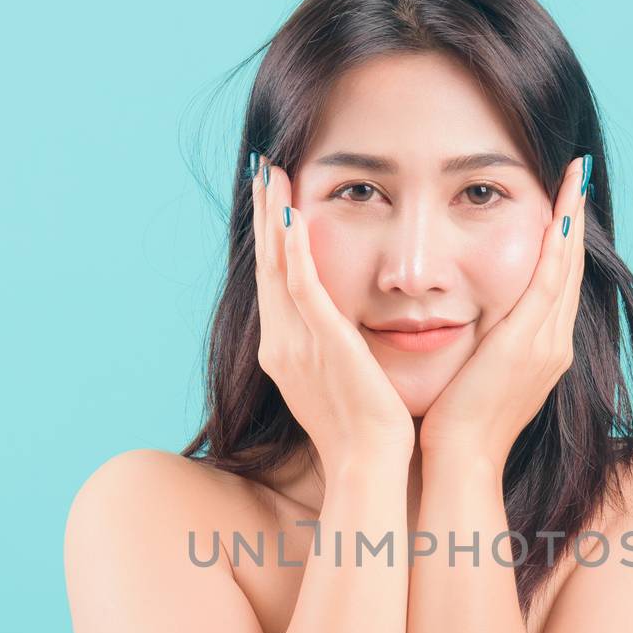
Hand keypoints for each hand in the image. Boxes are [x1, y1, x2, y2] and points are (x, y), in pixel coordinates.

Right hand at [251, 153, 414, 473]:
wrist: (368, 465)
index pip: (275, 283)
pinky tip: (292, 214)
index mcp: (286, 351)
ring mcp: (297, 341)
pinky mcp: (322, 340)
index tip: (272, 200)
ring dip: (272, 215)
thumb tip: (346, 334)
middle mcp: (282, 342)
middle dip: (264, 215)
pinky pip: (302, 285)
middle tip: (264, 168)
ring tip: (271, 172)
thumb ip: (335, 353)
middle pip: (267, 265)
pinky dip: (294, 248)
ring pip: (278, 265)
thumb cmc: (365, 434)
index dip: (271, 240)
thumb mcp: (342, 383)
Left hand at [418, 153, 588, 469]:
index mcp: (541, 353)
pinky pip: (549, 281)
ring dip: (571, 219)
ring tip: (575, 177)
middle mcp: (553, 345)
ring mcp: (546, 344)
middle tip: (577, 175)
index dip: (562, 243)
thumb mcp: (474, 379)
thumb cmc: (455, 429)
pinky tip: (558, 211)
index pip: (556, 285)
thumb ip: (479, 350)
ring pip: (566, 267)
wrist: (460, 461)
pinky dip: (557, 245)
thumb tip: (463, 329)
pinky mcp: (528, 343)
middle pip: (570, 268)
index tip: (562, 204)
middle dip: (574, 220)